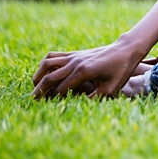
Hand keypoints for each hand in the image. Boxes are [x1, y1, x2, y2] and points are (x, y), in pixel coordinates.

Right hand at [31, 40, 146, 98]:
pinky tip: (43, 73)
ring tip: (35, 86)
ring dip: (38, 74)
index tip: (45, 109)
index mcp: (83, 72)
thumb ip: (95, 98)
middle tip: (31, 101)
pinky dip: (45, 63)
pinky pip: (54, 56)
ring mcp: (74, 56)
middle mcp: (75, 62)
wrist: (126, 49)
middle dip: (39, 90)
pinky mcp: (75, 53)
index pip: (60, 88)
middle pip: (49, 77)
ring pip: (47, 63)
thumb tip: (80, 106)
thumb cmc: (121, 70)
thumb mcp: (112, 88)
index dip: (51, 99)